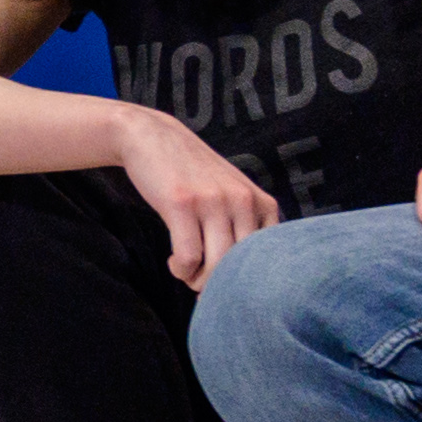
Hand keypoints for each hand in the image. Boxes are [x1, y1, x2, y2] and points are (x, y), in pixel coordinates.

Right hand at [114, 104, 283, 286]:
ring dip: (198, 280)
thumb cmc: (192, 174)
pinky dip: (181, 270)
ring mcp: (213, 201)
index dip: (246, 279)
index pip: (269, 259)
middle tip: (201, 281)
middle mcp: (243, 201)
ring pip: (216, 267)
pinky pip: (188, 257)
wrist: (153, 137)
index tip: (226, 282)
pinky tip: (174, 262)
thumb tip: (246, 278)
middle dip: (219, 285)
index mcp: (261, 202)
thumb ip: (248, 225)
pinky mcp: (182, 204)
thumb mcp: (233, 193)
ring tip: (187, 272)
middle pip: (241, 268)